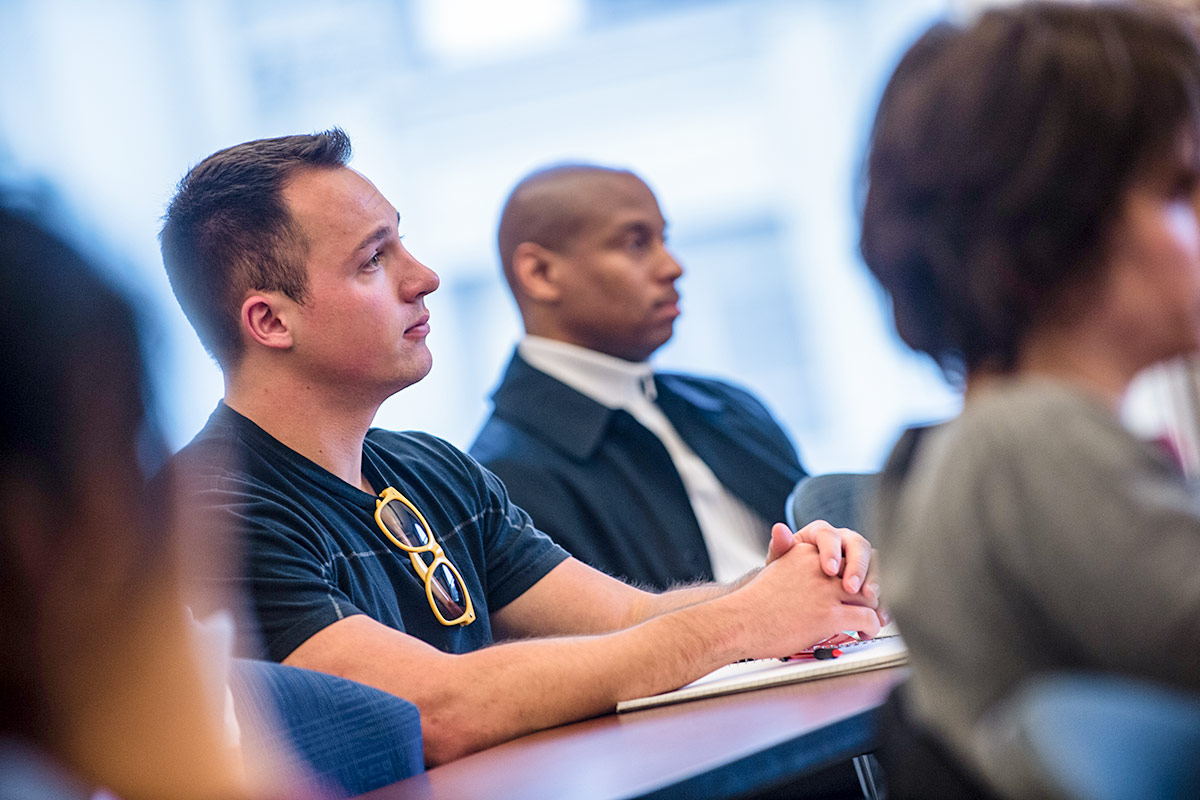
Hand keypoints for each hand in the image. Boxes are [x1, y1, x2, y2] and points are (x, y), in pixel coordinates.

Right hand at [733, 541, 882, 658]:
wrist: (739, 622)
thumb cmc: (754, 604)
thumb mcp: (776, 569)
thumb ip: (794, 559)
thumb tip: (809, 556)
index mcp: (805, 551)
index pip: (847, 553)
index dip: (860, 570)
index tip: (863, 585)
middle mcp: (818, 566)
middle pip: (862, 573)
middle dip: (873, 591)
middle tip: (876, 606)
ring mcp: (825, 590)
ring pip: (869, 596)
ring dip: (875, 611)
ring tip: (872, 621)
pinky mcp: (829, 614)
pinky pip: (866, 617)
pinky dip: (871, 626)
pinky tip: (864, 632)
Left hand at [767, 521, 877, 602]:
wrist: (796, 594)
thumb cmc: (789, 574)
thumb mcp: (781, 562)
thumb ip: (781, 547)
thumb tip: (779, 530)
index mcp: (822, 534)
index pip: (830, 536)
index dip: (831, 551)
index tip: (829, 570)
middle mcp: (845, 542)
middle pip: (858, 546)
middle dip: (857, 567)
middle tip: (851, 588)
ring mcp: (860, 560)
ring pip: (875, 564)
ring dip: (875, 581)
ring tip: (870, 599)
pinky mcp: (870, 579)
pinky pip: (882, 586)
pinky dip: (883, 600)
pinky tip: (880, 615)